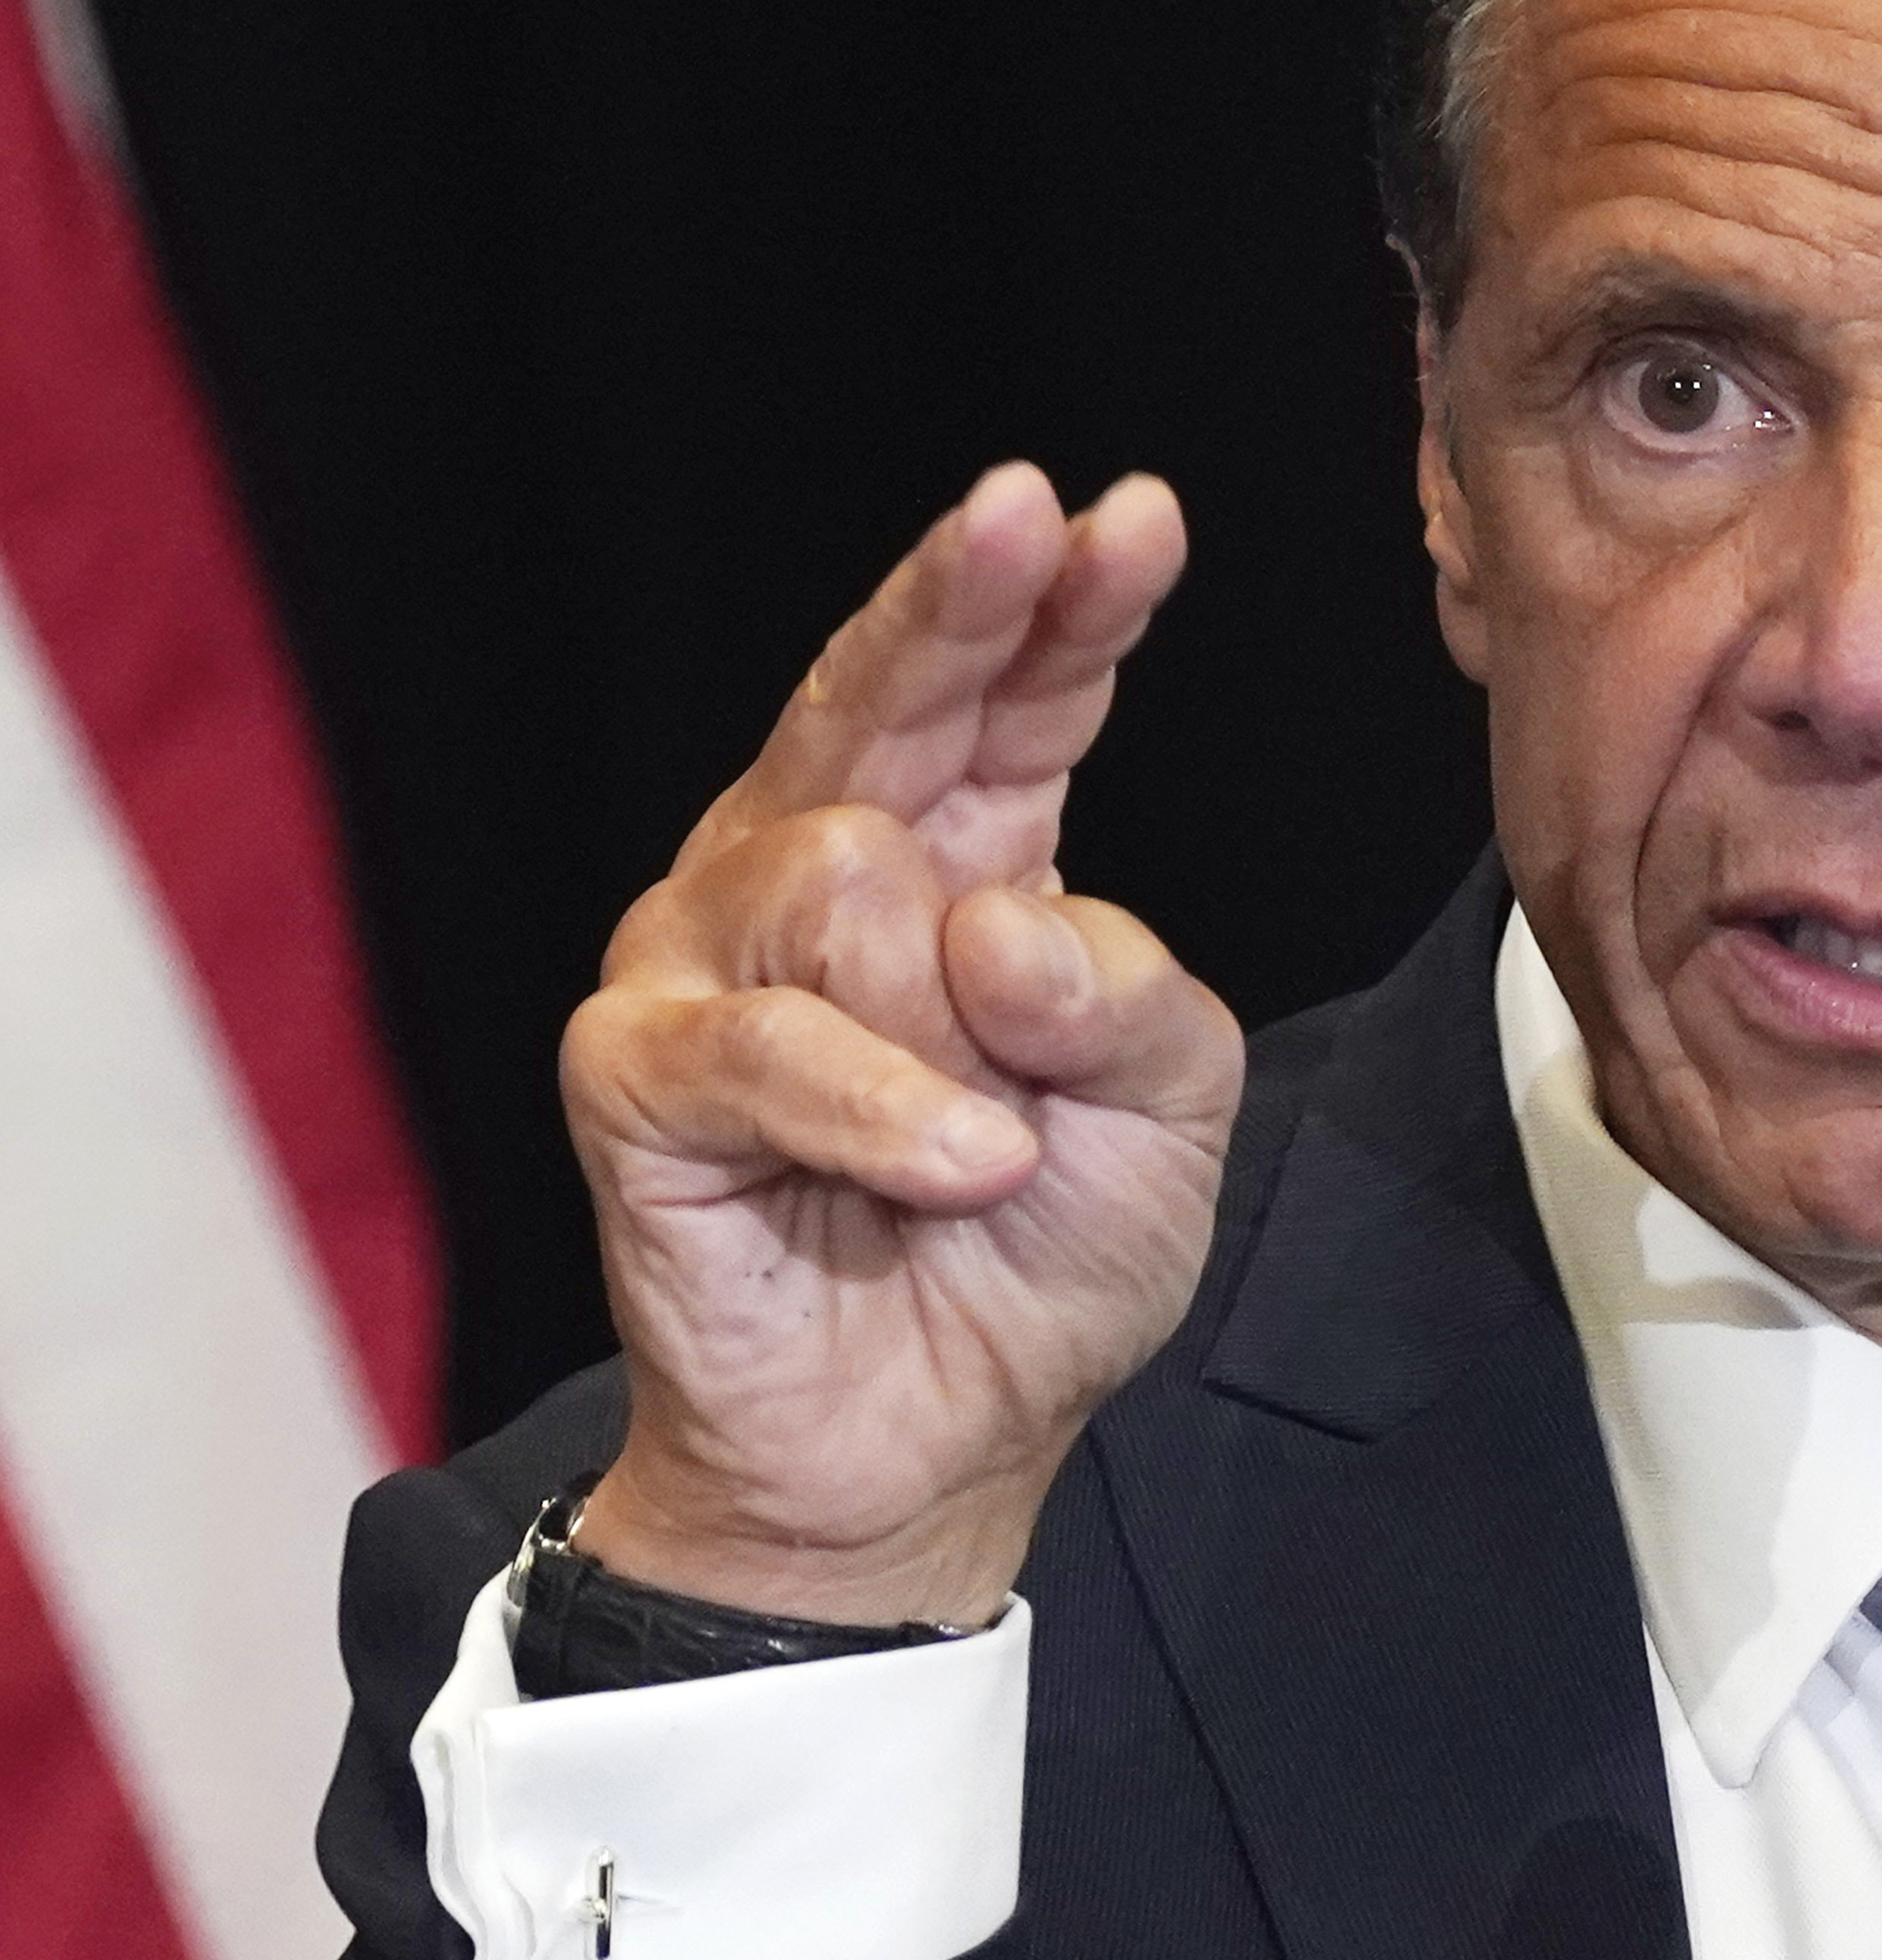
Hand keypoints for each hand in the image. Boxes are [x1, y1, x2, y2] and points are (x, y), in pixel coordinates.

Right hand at [559, 464, 1243, 1624]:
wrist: (935, 1445)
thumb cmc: (1040, 1257)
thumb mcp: (1168, 1111)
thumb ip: (1131, 992)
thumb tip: (1003, 922)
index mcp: (956, 858)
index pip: (1010, 698)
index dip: (1061, 605)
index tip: (1128, 514)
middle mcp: (813, 873)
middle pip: (879, 697)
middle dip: (961, 605)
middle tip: (1029, 516)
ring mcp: (706, 959)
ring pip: (841, 878)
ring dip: (956, 1026)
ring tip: (988, 1144)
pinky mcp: (634, 1072)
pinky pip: (770, 1043)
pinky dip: (889, 1113)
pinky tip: (964, 1168)